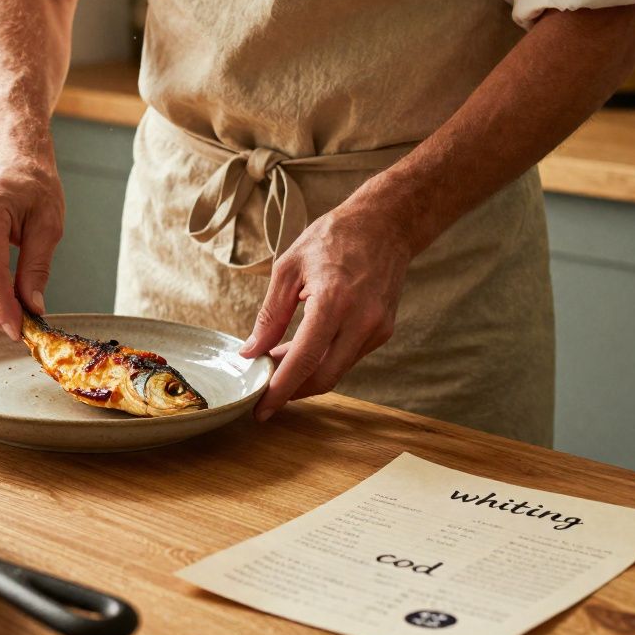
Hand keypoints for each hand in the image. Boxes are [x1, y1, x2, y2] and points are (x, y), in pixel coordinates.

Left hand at [240, 204, 411, 420]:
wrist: (384, 225)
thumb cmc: (332, 239)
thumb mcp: (288, 269)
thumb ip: (269, 315)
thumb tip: (250, 352)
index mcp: (333, 301)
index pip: (304, 360)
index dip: (281, 389)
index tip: (262, 409)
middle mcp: (361, 320)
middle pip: (324, 377)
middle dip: (292, 391)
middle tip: (264, 390)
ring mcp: (377, 328)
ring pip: (336, 370)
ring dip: (306, 375)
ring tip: (277, 364)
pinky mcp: (383, 330)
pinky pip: (348, 357)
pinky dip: (323, 361)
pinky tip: (302, 351)